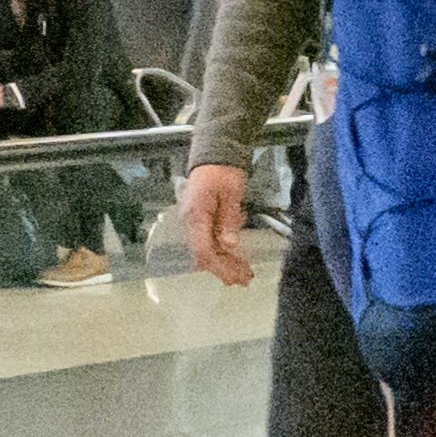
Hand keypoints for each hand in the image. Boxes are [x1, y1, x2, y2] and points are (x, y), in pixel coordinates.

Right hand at [179, 162, 252, 284]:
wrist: (213, 155)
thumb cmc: (222, 171)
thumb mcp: (231, 192)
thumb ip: (229, 218)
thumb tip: (229, 245)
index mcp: (196, 215)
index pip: (202, 249)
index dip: (219, 265)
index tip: (235, 276)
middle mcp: (190, 222)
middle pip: (203, 255)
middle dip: (223, 270)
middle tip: (245, 281)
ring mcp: (194, 223)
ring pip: (206, 251)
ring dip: (224, 265)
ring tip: (243, 276)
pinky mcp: (200, 223)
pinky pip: (208, 243)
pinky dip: (222, 255)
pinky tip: (234, 263)